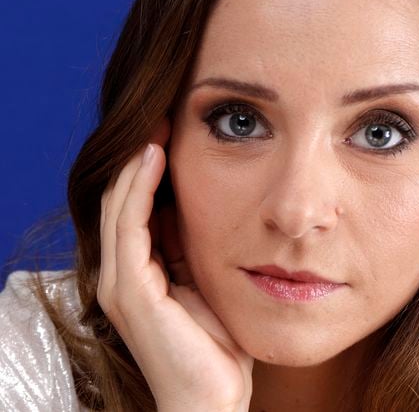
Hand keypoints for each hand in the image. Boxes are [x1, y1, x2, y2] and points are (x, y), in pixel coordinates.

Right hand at [97, 118, 253, 411]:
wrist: (213, 395)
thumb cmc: (216, 338)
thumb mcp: (207, 275)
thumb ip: (194, 241)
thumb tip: (200, 198)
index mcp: (142, 268)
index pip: (137, 205)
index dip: (150, 166)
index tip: (172, 129)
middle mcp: (122, 271)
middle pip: (122, 198)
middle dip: (142, 156)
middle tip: (163, 118)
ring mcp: (121, 280)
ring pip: (120, 204)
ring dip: (137, 162)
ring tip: (157, 127)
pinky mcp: (129, 289)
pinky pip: (129, 225)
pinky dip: (138, 187)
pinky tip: (154, 156)